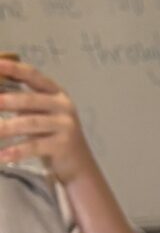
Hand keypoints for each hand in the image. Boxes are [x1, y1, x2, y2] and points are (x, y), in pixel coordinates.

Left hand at [0, 56, 100, 184]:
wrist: (79, 164)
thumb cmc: (52, 135)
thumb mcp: (40, 114)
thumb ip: (22, 102)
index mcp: (55, 92)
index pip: (32, 75)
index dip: (13, 68)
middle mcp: (63, 105)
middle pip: (30, 100)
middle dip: (6, 101)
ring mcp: (65, 125)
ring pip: (30, 123)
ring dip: (6, 128)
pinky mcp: (63, 145)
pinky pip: (35, 146)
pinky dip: (16, 152)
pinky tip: (1, 156)